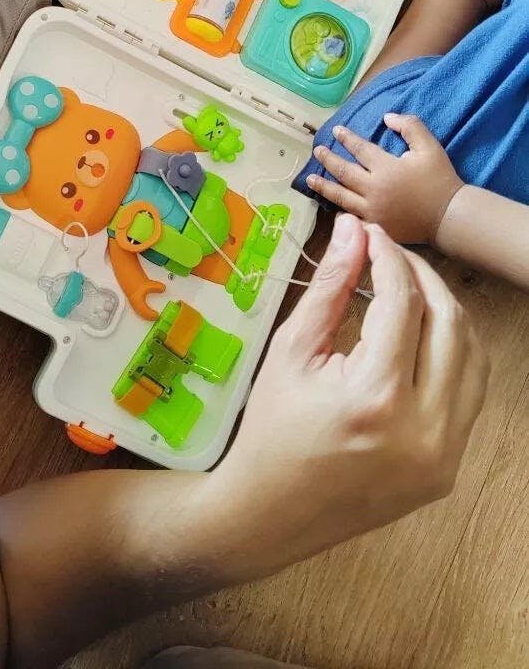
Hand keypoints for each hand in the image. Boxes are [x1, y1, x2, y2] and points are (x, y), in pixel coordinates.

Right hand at [203, 216, 487, 578]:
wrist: (271, 512)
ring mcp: (444, 453)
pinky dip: (453, 353)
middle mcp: (423, 428)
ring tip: (407, 288)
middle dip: (421, 276)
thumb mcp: (292, 351)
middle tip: (389, 254)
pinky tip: (423, 335)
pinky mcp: (448, 467)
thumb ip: (328, 287)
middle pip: (448, 322)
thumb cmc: (270, 429)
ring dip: (444, 311)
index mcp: (375, 396)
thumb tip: (351, 231)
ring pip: (472, 356)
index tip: (369, 235)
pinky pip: (469, 393)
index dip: (388, 257)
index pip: (401, 302)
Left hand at [306, 114, 464, 244]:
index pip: (360, 149)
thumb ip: (410, 126)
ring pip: (341, 196)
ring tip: (309, 179)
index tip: (337, 130)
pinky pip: (351, 216)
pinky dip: (339, 209)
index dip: (348, 139)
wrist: (450, 216)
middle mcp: (374, 189)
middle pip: (344, 172)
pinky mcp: (375, 226)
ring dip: (324, 186)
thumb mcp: (429, 146)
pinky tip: (330, 204)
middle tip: (318, 151)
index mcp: (386, 168)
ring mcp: (372, 210)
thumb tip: (387, 117)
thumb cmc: (440, 179)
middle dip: (329, 160)